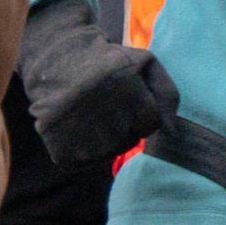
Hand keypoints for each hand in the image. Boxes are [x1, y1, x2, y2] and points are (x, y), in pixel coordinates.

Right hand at [18, 0, 178, 167]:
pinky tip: (76, 125)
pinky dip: (85, 147)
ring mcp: (81, 136)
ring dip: (105, 136)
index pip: (151, 123)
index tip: (124, 94)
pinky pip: (87, 161)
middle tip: (103, 102)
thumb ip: (167, 94)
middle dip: (124, 122)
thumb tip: (170, 133)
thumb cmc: (108, 63)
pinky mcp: (64, 154)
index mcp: (124, 87)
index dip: (140, 109)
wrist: (54, 63)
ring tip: (89, 111)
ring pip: (111, 151)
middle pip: (131, 139)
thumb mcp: (144, 63)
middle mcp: (103, 113)